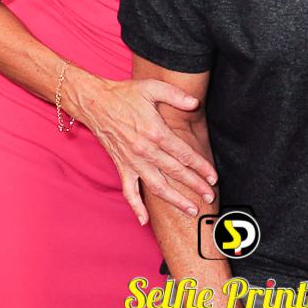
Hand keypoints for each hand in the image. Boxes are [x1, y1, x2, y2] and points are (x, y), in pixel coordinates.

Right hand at [70, 74, 217, 223]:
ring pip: (157, 187)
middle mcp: (145, 151)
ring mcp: (132, 162)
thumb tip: (194, 103)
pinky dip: (136, 207)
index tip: (213, 177)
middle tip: (211, 197)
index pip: (184, 155)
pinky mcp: (121, 166)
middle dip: (195, 186)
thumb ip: (175, 95)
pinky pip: (129, 191)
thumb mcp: (151, 87)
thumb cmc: (124, 94)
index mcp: (155, 132)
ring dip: (176, 200)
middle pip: (176, 173)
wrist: (94, 103)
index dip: (201, 167)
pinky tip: (144, 220)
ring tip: (192, 210)